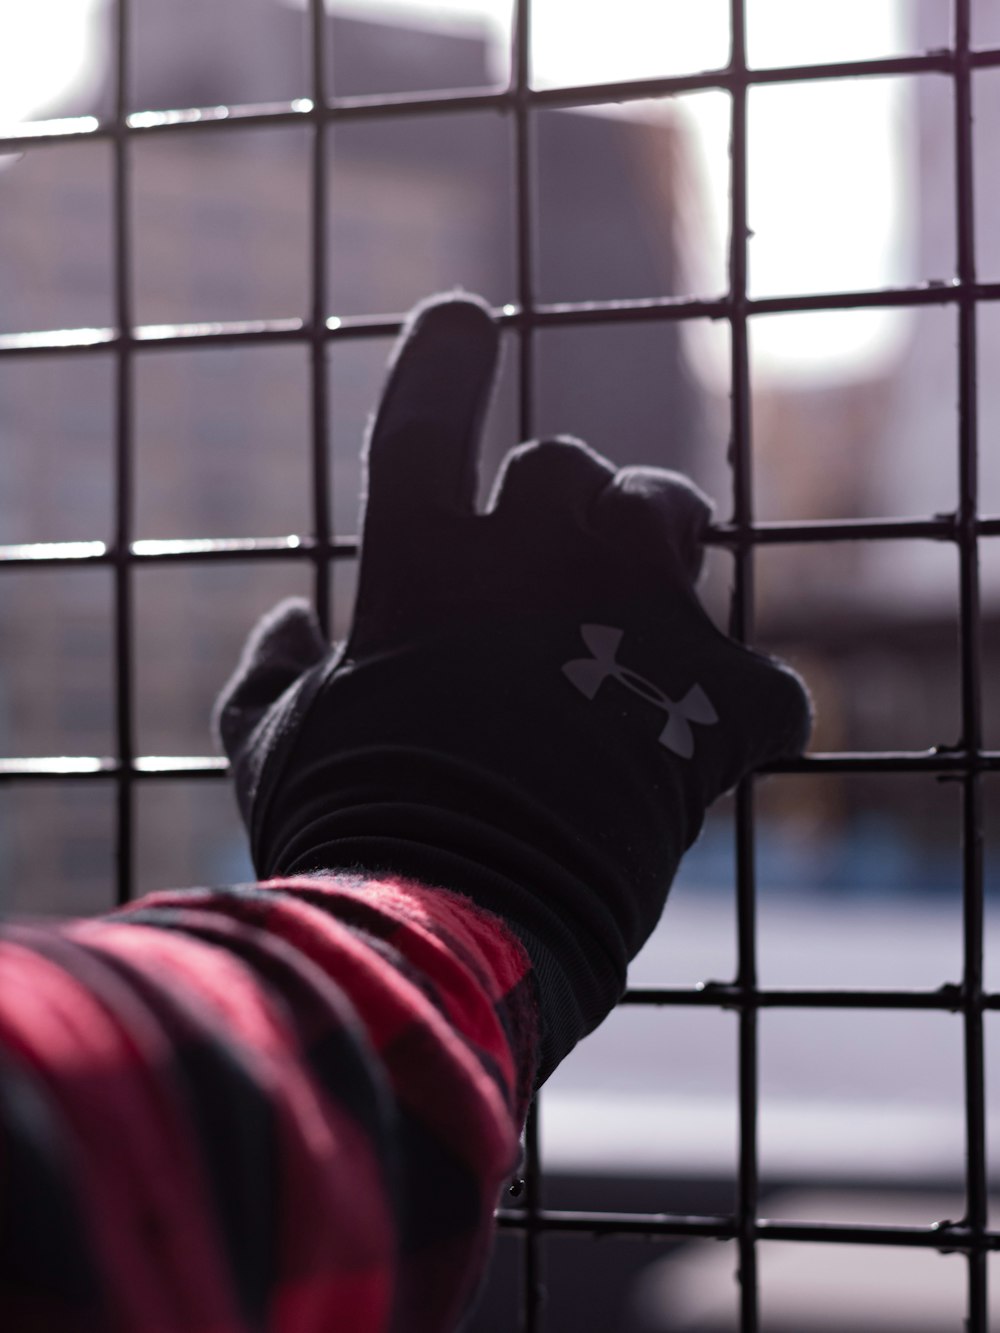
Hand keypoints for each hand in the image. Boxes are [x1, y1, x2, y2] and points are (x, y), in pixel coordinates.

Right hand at [214, 293, 810, 1078]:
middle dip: (561, 499)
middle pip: (565, 467)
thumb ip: (269, 674)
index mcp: (418, 569)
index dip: (444, 354)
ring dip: (654, 537)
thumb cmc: (352, 842)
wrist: (461, 941)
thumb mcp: (271, 753)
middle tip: (560, 551)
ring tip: (643, 597)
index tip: (463, 318)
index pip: (429, 413)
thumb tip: (292, 616)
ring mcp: (636, 624)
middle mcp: (533, 566)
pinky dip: (733, 709)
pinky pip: (756, 678)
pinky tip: (703, 748)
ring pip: (670, 513)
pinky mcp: (716, 700)